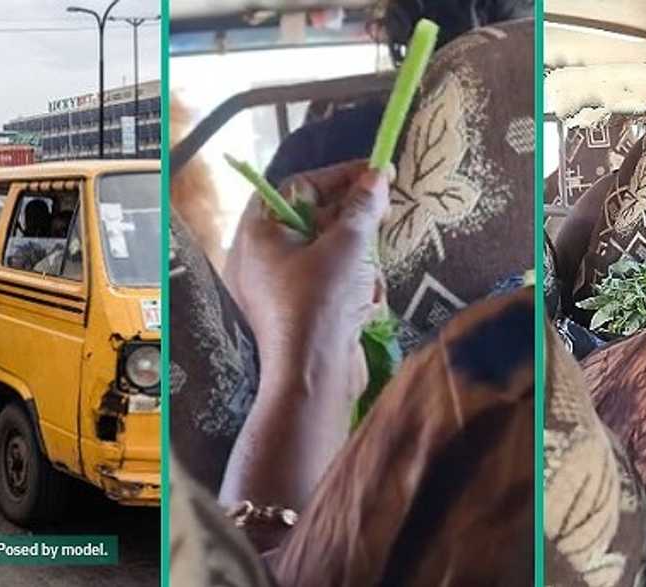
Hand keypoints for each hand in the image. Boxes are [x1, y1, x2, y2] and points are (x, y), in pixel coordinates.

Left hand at [225, 160, 391, 399]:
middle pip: (316, 219)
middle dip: (354, 223)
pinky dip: (354, 289)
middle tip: (386, 214)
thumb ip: (363, 207)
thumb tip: (377, 177)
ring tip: (369, 279)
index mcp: (260, 233)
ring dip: (360, 261)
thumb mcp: (349, 246)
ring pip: (331, 253)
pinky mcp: (301, 313)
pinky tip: (365, 305)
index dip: (341, 177)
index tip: (378, 173)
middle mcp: (263, 257)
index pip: (301, 186)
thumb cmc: (321, 302)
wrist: (313, 377)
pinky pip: (332, 284)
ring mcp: (281, 287)